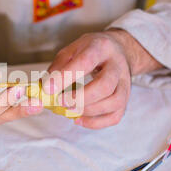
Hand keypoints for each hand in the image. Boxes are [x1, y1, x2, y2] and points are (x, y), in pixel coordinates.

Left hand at [43, 29, 161, 128]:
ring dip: (88, 111)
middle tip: (61, 102)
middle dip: (80, 98)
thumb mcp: (72, 50)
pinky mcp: (125, 98)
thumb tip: (44, 87)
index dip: (66, 76)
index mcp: (101, 47)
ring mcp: (125, 83)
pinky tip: (79, 119)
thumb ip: (58, 66)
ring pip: (114, 102)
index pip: (86, 62)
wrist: (118, 50)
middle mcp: (117, 65)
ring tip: (69, 110)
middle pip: (105, 85)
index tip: (48, 88)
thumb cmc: (90, 51)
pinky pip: (115, 116)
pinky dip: (96, 122)